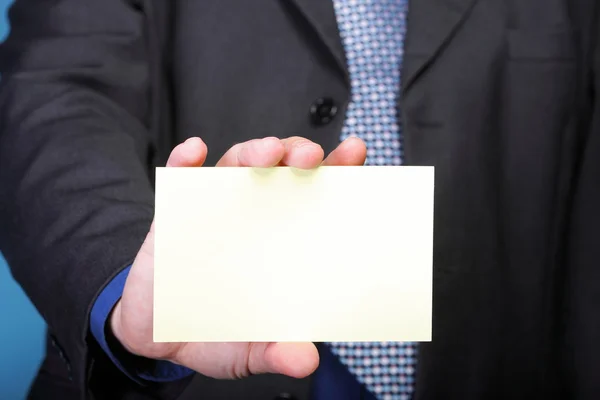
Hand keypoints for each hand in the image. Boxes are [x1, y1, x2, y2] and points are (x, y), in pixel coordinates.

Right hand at [110, 136, 366, 378]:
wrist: (158, 335)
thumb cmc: (214, 332)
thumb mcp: (250, 348)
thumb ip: (276, 351)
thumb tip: (303, 359)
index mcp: (283, 238)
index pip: (317, 195)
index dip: (338, 172)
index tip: (355, 153)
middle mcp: (255, 214)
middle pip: (282, 168)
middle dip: (299, 153)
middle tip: (311, 158)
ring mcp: (215, 208)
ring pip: (238, 163)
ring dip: (254, 151)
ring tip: (269, 154)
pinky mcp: (175, 212)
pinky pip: (179, 176)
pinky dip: (186, 160)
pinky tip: (194, 152)